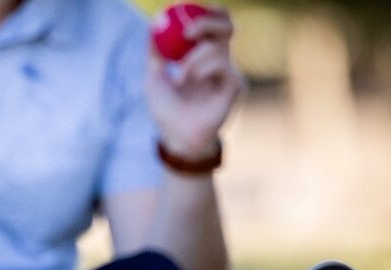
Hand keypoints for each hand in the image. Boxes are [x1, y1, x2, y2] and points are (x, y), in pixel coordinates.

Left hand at [146, 7, 245, 160]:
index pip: (213, 23)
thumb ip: (155, 51)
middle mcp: (221, 60)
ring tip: (181, 77)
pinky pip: (222, 65)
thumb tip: (153, 24)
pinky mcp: (236, 86)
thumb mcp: (154, 76)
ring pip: (218, 47)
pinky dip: (202, 70)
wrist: (176, 137)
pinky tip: (192, 84)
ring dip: (193, 59)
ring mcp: (230, 72)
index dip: (204, 13)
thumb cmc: (167, 110)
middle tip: (187, 31)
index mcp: (204, 54)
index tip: (183, 11)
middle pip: (226, 25)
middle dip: (207, 22)